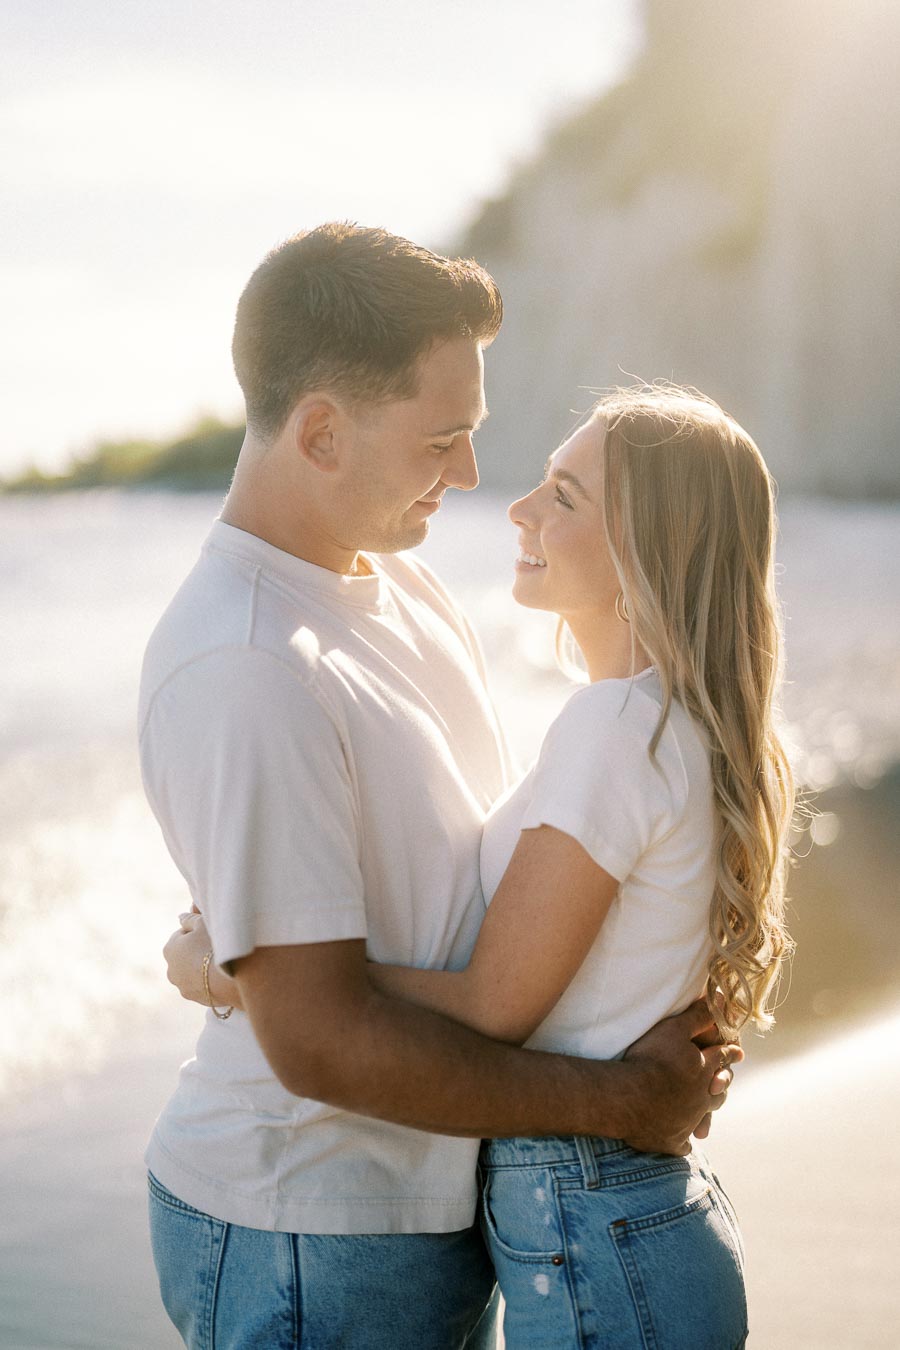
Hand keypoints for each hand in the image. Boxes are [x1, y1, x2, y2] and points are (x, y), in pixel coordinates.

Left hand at [163, 910, 240, 1008]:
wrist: (231, 978)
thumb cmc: (215, 946)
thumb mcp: (203, 923)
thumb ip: (189, 919)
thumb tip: (180, 917)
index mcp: (169, 948)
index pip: (182, 935)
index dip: (197, 932)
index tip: (210, 934)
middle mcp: (171, 969)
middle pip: (185, 955)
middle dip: (196, 951)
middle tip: (216, 948)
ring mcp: (182, 986)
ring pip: (192, 971)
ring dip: (201, 967)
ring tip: (219, 963)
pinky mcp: (194, 998)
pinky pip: (200, 985)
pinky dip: (208, 980)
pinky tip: (220, 976)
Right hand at [620, 1000, 742, 1154]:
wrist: (627, 1097)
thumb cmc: (649, 1060)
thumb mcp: (674, 1030)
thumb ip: (699, 1016)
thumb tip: (720, 999)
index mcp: (704, 1070)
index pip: (723, 1058)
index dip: (731, 1054)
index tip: (738, 1053)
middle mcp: (701, 1097)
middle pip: (718, 1091)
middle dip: (721, 1085)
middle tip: (722, 1085)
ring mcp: (688, 1121)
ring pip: (703, 1117)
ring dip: (705, 1115)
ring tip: (706, 1114)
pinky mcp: (672, 1140)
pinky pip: (682, 1144)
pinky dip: (684, 1141)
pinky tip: (684, 1141)